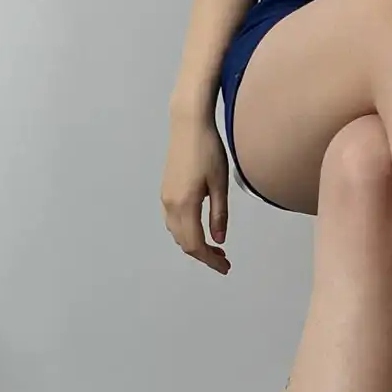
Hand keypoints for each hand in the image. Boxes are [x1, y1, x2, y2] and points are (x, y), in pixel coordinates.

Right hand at [162, 108, 231, 274]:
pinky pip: (173, 220)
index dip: (209, 260)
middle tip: (224, 260)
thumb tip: (219, 240)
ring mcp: (166, 197)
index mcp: (185, 205)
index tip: (225, 267)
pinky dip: (186, 231)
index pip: (195, 244)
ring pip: (176, 232)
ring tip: (215, 246)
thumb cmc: (208, 150)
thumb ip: (219, 214)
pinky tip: (200, 226)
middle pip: (183, 242)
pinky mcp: (166, 189)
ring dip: (194, 243)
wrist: (188, 124)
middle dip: (203, 255)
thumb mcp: (220, 184)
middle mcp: (170, 204)